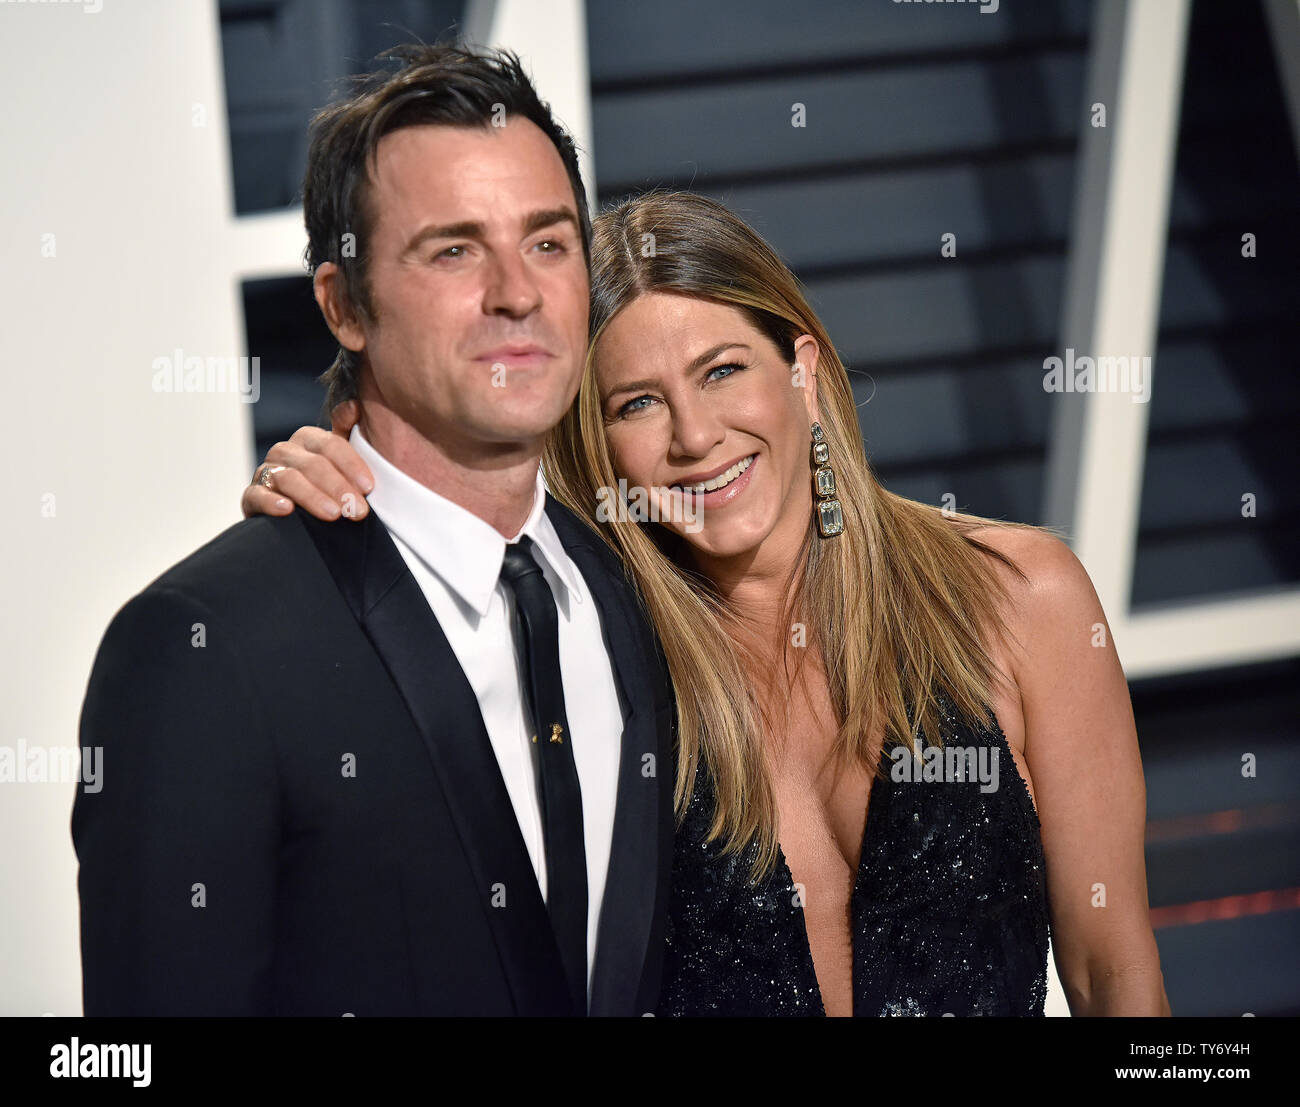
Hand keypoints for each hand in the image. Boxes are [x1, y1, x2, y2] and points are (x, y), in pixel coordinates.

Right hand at [241, 400, 372, 520]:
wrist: (301, 520)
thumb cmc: (328, 487)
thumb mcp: (343, 462)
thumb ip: (349, 433)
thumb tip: (353, 407)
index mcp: (309, 439)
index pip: (331, 445)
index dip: (351, 465)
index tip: (368, 488)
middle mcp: (285, 451)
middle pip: (312, 463)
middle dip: (338, 487)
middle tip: (357, 510)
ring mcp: (266, 472)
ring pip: (288, 478)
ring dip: (313, 497)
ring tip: (334, 514)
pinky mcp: (251, 497)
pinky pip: (257, 495)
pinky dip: (271, 501)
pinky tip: (287, 510)